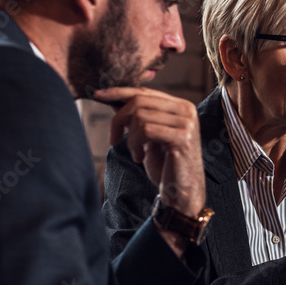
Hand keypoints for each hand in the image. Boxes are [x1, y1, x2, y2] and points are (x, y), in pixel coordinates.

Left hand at [99, 88, 204, 255]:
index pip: (145, 92)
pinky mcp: (183, 138)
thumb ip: (139, 117)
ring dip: (130, 138)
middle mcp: (187, 110)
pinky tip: (140, 158)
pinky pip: (146, 131)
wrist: (181, 193)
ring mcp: (186, 123)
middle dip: (119, 120)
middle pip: (139, 101)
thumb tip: (112, 97)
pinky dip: (135, 145)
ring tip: (136, 154)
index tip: (98, 95)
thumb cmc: (165, 165)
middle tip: (113, 140)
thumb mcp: (149, 136)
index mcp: (180, 106)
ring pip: (140, 117)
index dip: (119, 92)